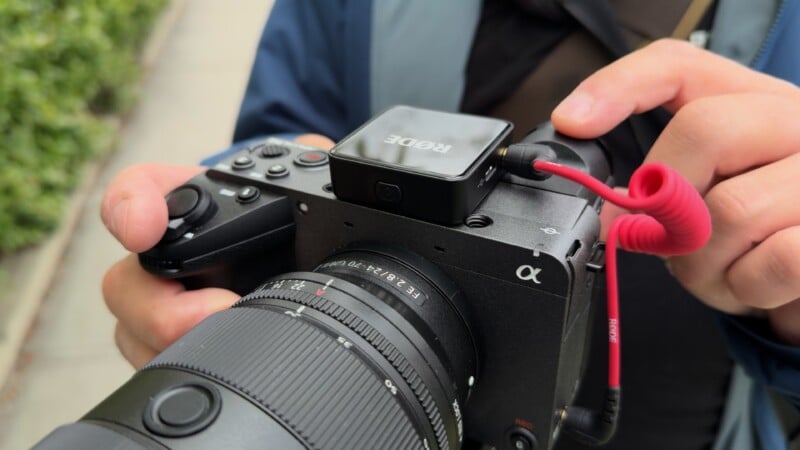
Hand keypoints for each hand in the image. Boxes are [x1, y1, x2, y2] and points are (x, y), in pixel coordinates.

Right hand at [100, 134, 333, 367]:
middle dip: (161, 308)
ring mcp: (163, 305)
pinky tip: (230, 365)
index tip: (141, 229)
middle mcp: (164, 256)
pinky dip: (191, 365)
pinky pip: (158, 363)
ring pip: (136, 333)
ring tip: (234, 344)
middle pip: (125, 284)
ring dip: (177, 344)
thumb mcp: (298, 183)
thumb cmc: (283, 212)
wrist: (286, 252)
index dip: (130, 208)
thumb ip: (307, 159)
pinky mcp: (176, 342)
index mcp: (188, 204)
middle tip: (218, 310)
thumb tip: (322, 154)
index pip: (136, 193)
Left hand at [551, 39, 799, 344]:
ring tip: (725, 270)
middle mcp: (798, 122)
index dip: (618, 87)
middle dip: (665, 201)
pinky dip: (749, 286)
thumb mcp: (707, 199)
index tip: (572, 121)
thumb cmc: (755, 238)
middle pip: (704, 130)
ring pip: (731, 209)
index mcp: (758, 103)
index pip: (678, 66)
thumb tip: (608, 211)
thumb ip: (663, 184)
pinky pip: (776, 260)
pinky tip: (760, 285)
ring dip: (705, 264)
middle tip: (668, 243)